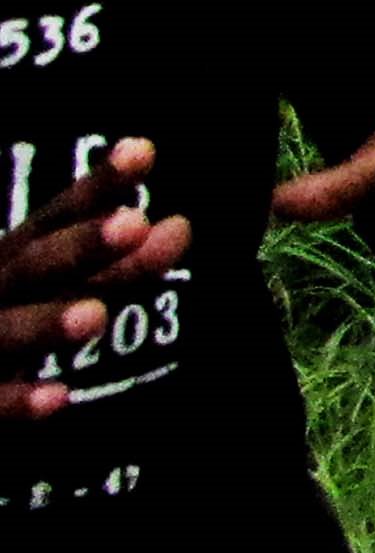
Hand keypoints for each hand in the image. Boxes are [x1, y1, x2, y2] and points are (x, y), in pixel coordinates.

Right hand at [1, 140, 186, 416]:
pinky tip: (59, 398)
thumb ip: (118, 264)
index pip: (55, 219)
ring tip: (94, 315)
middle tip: (135, 224)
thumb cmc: (10, 325)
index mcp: (12, 262)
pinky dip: (18, 401)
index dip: (96, 188)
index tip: (144, 151)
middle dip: (79, 246)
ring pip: (6, 330)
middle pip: (32, 265)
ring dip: (47, 323)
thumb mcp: (60, 290)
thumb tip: (179, 226)